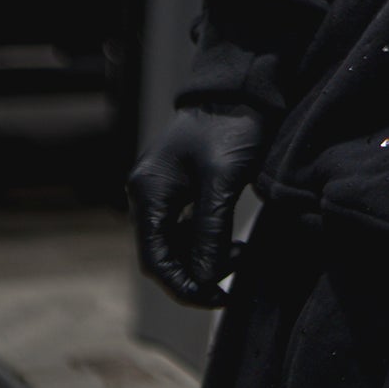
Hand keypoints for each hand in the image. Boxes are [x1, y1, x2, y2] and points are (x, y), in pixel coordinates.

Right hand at [127, 103, 272, 307]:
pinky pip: (185, 229)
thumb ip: (210, 232)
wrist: (241, 90)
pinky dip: (205, 242)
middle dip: (196, 273)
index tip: (217, 297)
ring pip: (175, 245)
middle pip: (163, 255)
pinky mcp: (179, 187)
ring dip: (203, 259)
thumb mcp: (223, 183)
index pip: (155, 260)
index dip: (183, 286)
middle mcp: (147, 195)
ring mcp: (161, 191)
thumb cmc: (231, 129)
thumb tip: (204, 280)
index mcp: (148, 194)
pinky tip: (230, 241)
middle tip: (231, 280)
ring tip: (238, 253)